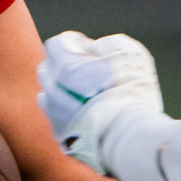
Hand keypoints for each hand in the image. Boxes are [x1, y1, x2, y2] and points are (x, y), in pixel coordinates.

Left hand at [34, 31, 164, 174]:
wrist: (131, 138)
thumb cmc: (132, 92)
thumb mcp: (129, 54)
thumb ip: (108, 45)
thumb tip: (95, 49)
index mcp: (66, 67)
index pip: (56, 45)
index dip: (73, 43)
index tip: (88, 49)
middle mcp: (53, 91)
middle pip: (47, 69)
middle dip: (63, 65)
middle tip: (87, 70)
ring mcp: (54, 116)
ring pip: (48, 96)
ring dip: (61, 91)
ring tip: (85, 95)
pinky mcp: (61, 138)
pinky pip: (57, 120)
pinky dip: (68, 115)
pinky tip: (88, 117)